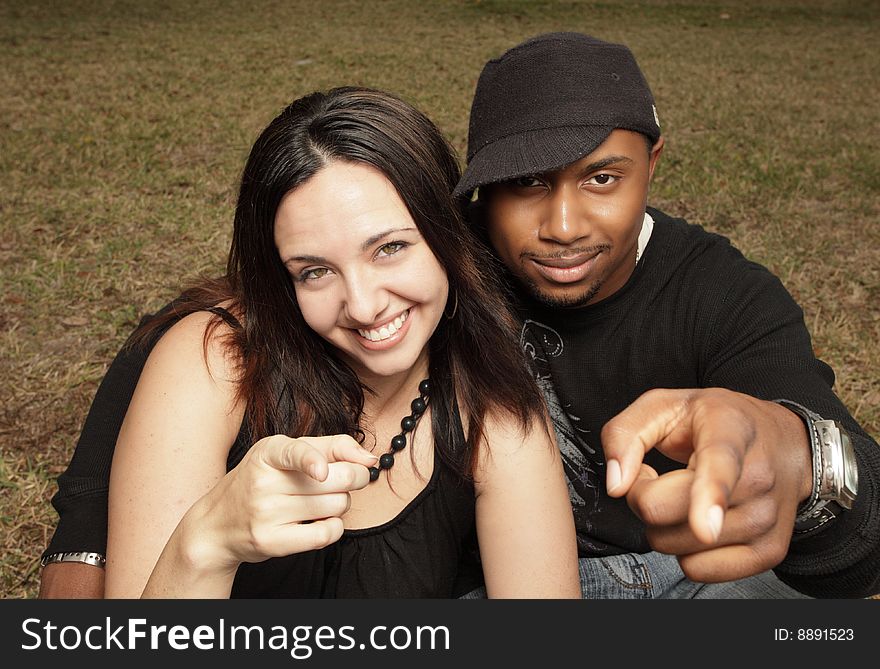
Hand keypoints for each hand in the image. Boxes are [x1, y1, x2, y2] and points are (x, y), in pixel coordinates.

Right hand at [182, 434, 377, 571]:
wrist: (218, 524)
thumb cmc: (262, 482)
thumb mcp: (286, 453)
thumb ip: (332, 446)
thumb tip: (369, 459)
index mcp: (268, 451)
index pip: (294, 452)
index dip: (311, 461)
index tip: (321, 471)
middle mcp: (263, 481)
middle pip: (336, 479)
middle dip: (355, 477)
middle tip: (351, 479)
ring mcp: (266, 513)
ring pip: (336, 505)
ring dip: (341, 503)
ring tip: (323, 501)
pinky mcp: (272, 541)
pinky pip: (325, 533)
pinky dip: (335, 526)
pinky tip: (324, 520)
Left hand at [601, 388, 812, 581]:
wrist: (786, 445)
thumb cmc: (718, 422)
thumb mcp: (663, 406)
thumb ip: (625, 434)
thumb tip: (616, 484)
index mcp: (729, 430)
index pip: (719, 467)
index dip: (709, 497)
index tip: (705, 526)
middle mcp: (757, 476)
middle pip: (666, 513)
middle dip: (643, 498)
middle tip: (659, 477)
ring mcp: (766, 518)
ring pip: (676, 546)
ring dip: (663, 525)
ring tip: (682, 495)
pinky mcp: (768, 552)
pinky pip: (698, 570)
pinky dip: (684, 550)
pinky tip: (697, 522)